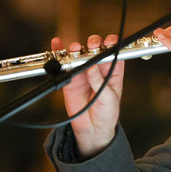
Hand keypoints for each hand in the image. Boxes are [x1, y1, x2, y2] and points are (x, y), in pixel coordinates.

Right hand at [51, 34, 123, 157]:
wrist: (93, 129)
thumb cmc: (107, 113)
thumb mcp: (108, 97)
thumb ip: (99, 81)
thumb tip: (92, 66)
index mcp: (113, 71)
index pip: (113, 52)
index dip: (112, 44)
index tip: (108, 42)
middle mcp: (98, 69)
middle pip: (95, 49)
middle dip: (94, 44)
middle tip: (92, 47)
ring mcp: (84, 73)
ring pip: (79, 54)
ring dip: (77, 48)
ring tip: (76, 48)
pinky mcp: (70, 80)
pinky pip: (64, 64)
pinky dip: (59, 53)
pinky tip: (57, 44)